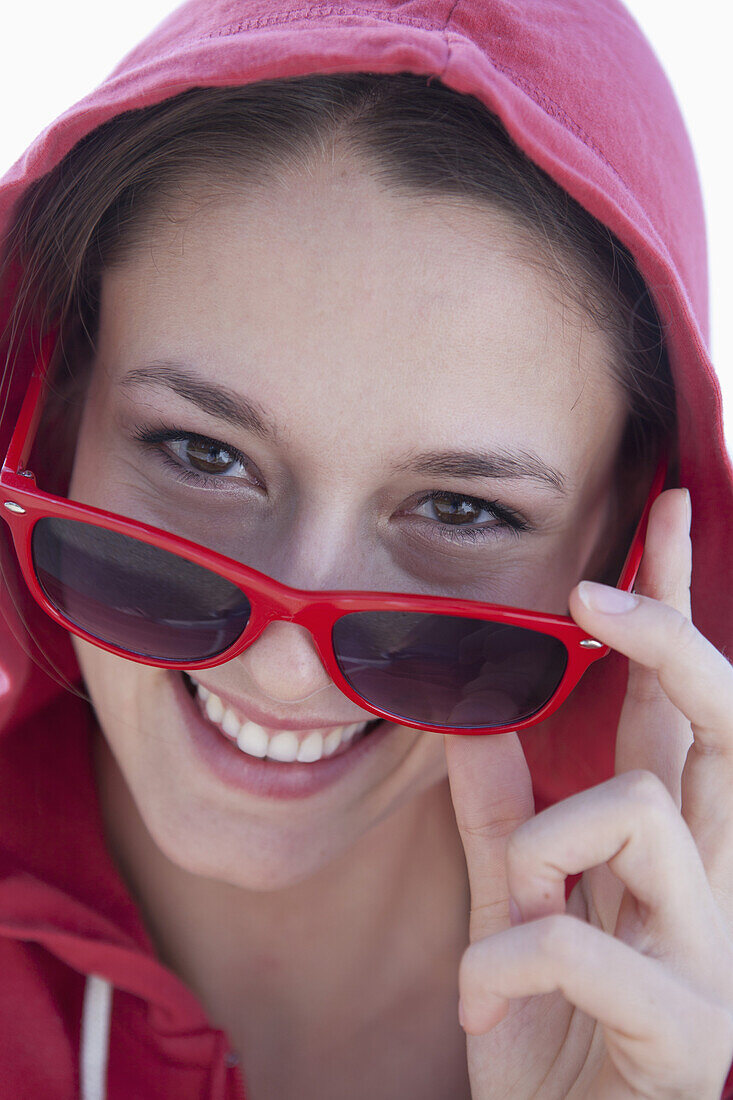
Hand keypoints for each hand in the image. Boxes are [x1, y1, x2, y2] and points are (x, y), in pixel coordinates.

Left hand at [444, 488, 732, 1098]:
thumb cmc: (549, 1039)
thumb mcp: (510, 912)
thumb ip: (497, 821)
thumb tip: (471, 724)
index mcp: (667, 850)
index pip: (678, 706)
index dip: (673, 605)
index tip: (663, 509)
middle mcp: (713, 883)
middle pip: (723, 722)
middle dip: (668, 640)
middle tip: (595, 600)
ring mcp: (712, 954)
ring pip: (645, 814)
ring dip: (548, 846)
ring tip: (513, 906)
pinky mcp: (688, 1029)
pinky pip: (582, 941)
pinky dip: (508, 957)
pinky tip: (484, 995)